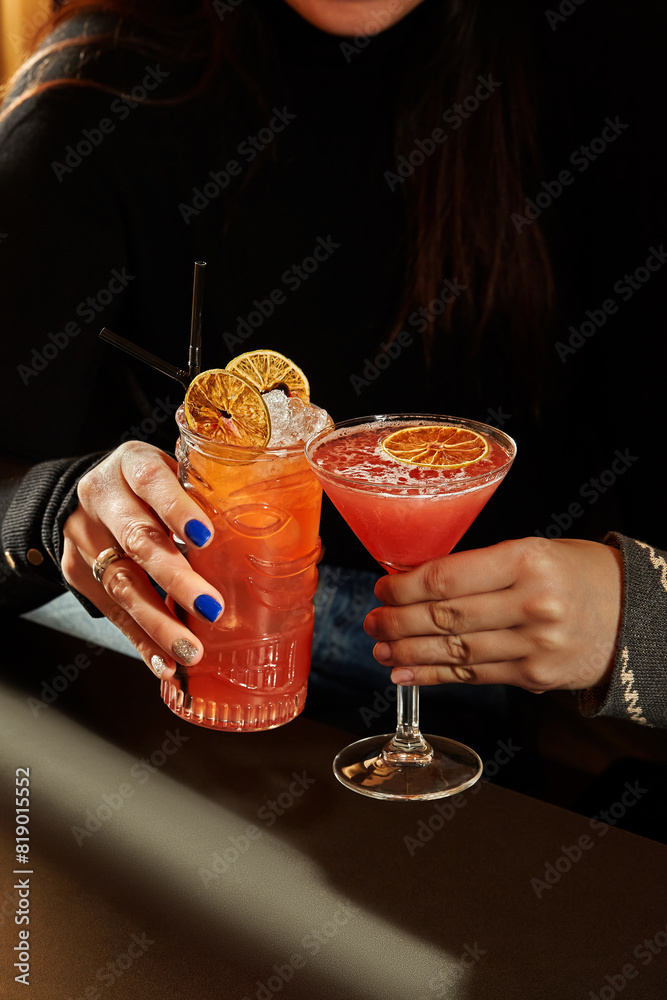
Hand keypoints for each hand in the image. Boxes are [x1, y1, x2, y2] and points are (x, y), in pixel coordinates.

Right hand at [62, 441, 223, 678]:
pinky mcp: (79, 572)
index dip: (177, 508)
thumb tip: (276, 535)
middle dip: (176, 578)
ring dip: (159, 622)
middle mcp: (103, 497)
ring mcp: (86, 536)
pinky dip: (141, 641)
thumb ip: (206, 494)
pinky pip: (112, 612)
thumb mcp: (173, 472)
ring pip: (122, 583)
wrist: (82, 495)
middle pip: (138, 539)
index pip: (152, 480)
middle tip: (211, 608)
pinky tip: (165, 663)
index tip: (206, 537)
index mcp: (131, 464)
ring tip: (190, 650)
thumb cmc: (151, 486)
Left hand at [364, 537, 622, 692]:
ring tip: (380, 648)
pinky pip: (472, 676)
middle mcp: (531, 603)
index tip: (382, 588)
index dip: (405, 587)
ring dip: (408, 653)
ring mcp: (534, 644)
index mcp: (526, 560)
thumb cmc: (573, 574)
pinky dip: (433, 676)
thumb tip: (414, 583)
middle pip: (445, 617)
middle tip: (372, 620)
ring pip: (454, 651)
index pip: (448, 578)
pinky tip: (405, 673)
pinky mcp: (535, 677)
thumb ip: (480, 567)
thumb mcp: (532, 551)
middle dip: (398, 621)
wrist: (631, 614)